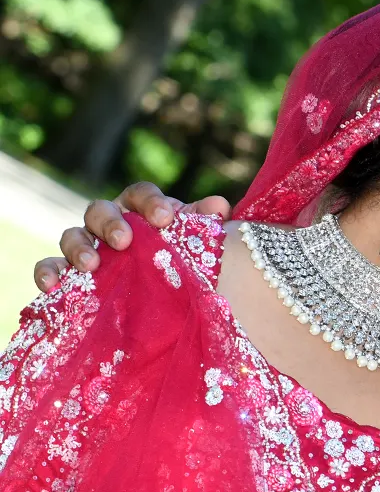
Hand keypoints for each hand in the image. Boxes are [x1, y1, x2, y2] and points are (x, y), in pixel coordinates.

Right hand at [32, 182, 230, 292]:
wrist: (169, 298)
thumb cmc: (183, 262)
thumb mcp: (198, 245)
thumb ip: (207, 224)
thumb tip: (219, 206)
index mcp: (141, 211)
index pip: (139, 194)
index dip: (150, 202)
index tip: (165, 219)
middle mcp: (110, 223)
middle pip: (99, 209)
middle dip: (110, 223)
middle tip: (124, 241)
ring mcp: (88, 247)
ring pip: (71, 235)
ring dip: (78, 247)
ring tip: (91, 265)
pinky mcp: (69, 273)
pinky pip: (50, 266)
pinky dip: (47, 271)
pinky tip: (52, 284)